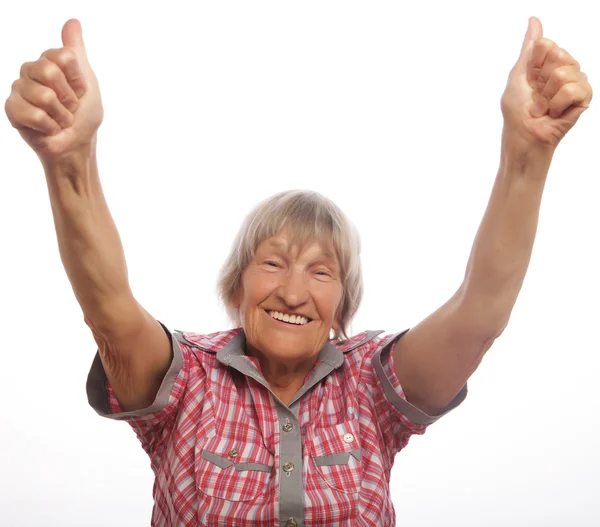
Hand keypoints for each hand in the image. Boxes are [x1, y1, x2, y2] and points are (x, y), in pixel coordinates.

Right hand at [4, 19, 103, 166]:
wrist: (76, 146)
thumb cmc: (84, 117)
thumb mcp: (88, 83)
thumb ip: (76, 52)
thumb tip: (72, 22)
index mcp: (49, 62)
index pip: (62, 56)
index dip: (77, 80)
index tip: (80, 92)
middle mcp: (31, 72)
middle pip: (49, 71)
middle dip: (68, 98)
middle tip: (69, 108)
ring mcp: (19, 89)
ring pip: (43, 95)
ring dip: (60, 115)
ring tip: (59, 120)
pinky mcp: (12, 109)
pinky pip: (33, 113)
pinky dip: (49, 126)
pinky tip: (49, 128)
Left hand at [500, 17, 591, 153]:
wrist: (524, 136)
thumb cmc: (517, 112)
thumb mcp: (517, 76)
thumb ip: (528, 49)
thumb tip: (534, 20)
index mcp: (546, 64)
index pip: (547, 45)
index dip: (534, 64)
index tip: (529, 81)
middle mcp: (563, 70)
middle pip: (558, 54)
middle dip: (542, 79)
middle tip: (537, 97)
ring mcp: (575, 83)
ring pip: (565, 72)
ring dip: (549, 95)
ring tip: (545, 107)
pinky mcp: (584, 98)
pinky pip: (574, 88)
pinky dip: (558, 104)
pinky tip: (555, 112)